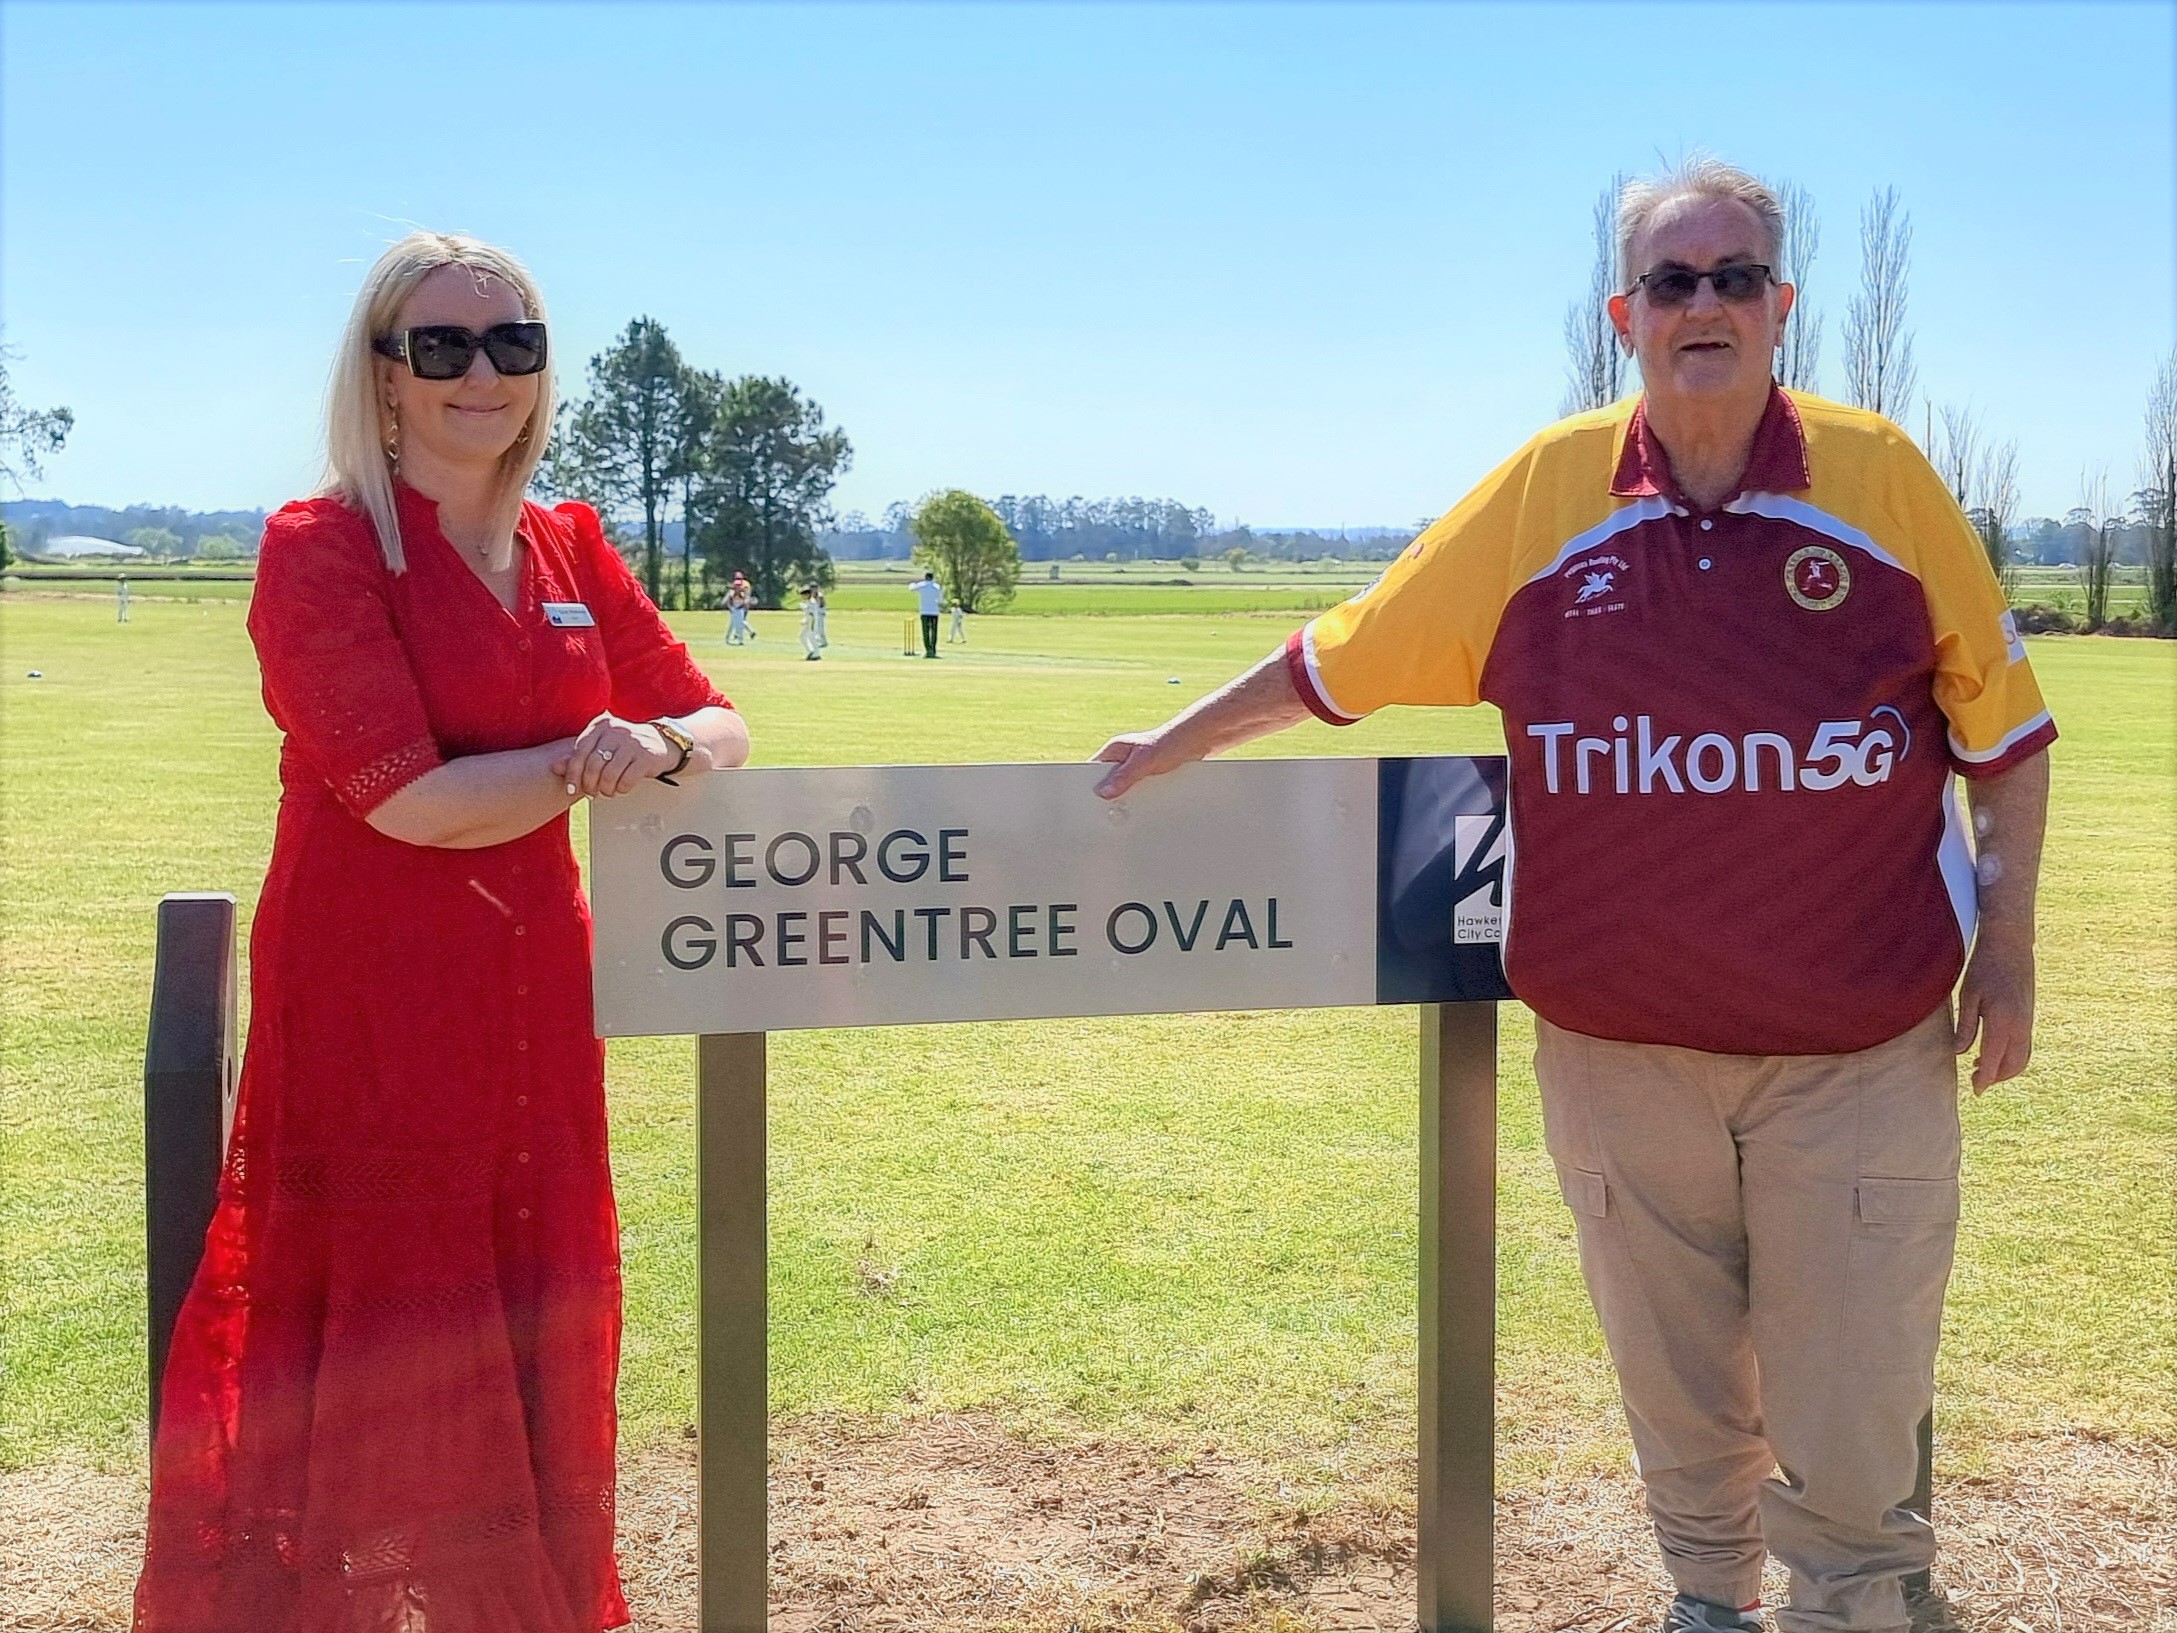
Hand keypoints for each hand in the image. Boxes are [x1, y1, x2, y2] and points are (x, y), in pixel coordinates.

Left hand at [551, 713, 673, 798]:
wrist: (659, 742)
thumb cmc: (623, 747)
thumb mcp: (600, 747)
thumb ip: (578, 756)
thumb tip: (554, 767)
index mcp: (600, 726)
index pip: (579, 752)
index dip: (573, 774)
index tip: (571, 789)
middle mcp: (615, 731)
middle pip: (593, 765)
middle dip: (589, 785)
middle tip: (591, 793)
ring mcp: (632, 743)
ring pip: (609, 774)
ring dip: (605, 789)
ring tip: (607, 791)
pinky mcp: (646, 756)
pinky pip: (627, 779)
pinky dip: (621, 788)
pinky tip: (620, 788)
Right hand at [1091, 726, 1198, 799]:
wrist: (1193, 744)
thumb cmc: (1169, 743)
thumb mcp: (1144, 760)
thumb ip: (1125, 775)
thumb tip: (1105, 791)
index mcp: (1113, 751)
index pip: (1093, 770)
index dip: (1091, 786)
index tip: (1093, 801)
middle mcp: (1120, 761)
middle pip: (1105, 784)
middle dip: (1109, 796)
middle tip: (1112, 808)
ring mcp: (1131, 771)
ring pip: (1120, 790)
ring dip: (1125, 799)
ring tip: (1128, 807)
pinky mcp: (1143, 779)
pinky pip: (1134, 793)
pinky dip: (1137, 800)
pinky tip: (1141, 805)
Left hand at [1953, 932, 2035, 1093]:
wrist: (2010, 944)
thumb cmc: (1983, 967)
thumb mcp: (1968, 996)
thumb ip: (1966, 1027)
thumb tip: (1959, 1053)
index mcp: (2002, 1022)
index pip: (1994, 1061)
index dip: (1985, 1079)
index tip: (1975, 1090)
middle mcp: (2020, 1025)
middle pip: (2013, 1065)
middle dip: (1996, 1077)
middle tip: (1976, 1081)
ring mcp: (2028, 1020)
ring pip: (2023, 1057)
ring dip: (2006, 1068)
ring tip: (1983, 1069)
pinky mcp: (2029, 1015)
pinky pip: (2025, 1045)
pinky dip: (2013, 1056)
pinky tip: (1995, 1051)